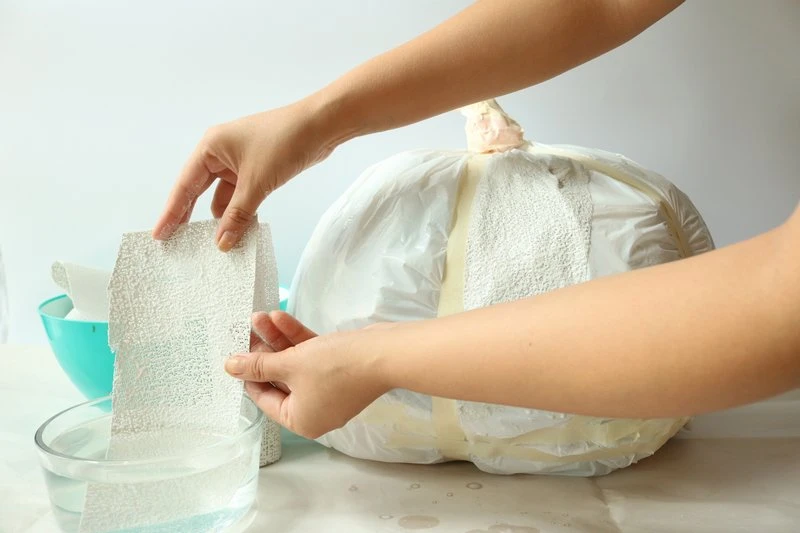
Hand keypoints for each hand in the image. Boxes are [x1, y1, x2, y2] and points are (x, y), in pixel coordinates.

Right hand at [153, 98, 340, 250]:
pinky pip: (241, 194)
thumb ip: (237, 215)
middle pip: (199, 190)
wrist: (321, 126)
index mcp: (210, 148)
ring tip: (215, 244)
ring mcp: (239, 160)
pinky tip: (240, 230)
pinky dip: (240, 211)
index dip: (171, 213)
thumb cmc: (284, 143)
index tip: (159, 235)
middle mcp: (220, 152)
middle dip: (190, 216)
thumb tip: (222, 243)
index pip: (184, 186)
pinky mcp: (257, 167)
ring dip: (223, 217)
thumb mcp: (256, 183)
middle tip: (177, 243)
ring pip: (223, 195)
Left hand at [225, 311, 390, 438]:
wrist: (383, 354)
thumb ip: (258, 365)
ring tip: (261, 315)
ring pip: (295, 364)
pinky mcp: (340, 371)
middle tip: (249, 327)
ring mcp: (329, 390)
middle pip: (280, 379)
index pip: (264, 399)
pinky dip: (298, 340)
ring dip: (278, 339)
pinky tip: (282, 317)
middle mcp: (314, 410)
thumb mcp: (289, 364)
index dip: (248, 374)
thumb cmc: (334, 366)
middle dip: (264, 349)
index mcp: (301, 420)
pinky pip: (312, 357)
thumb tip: (229, 368)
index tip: (235, 353)